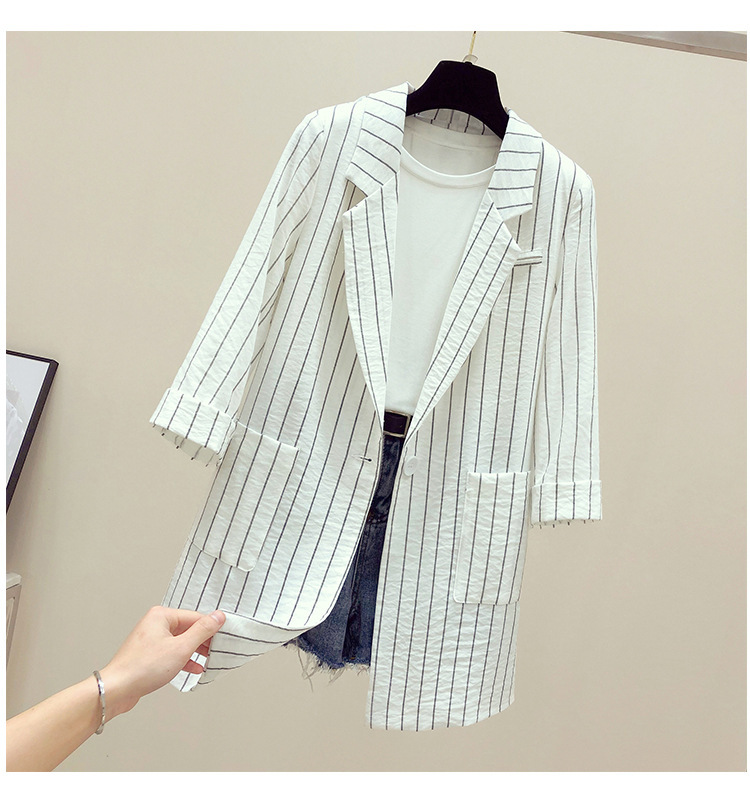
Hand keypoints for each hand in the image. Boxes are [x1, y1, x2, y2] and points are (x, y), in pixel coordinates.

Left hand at [98, 605, 225, 718]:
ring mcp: (150, 639)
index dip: (211, 629)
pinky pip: (171, 652)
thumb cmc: (143, 668)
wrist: (116, 690)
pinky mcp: (148, 654)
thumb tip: (218, 617)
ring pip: (180, 641)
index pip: (195, 617)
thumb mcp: (181, 648)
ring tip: (208, 661)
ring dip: (194, 652)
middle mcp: (155, 624)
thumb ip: (202, 631)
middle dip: (202, 642)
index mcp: (162, 615)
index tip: (223, 639)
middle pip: (188, 628)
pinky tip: (193, 668)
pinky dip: (183, 659)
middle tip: (216, 652)